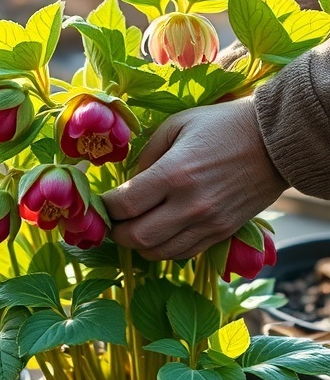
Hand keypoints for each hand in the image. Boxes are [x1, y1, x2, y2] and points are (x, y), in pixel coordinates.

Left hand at [103, 98, 287, 259]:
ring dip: (139, 246)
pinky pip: (183, 254)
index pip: (124, 205)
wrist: (276, 142)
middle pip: (136, 237)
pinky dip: (164, 249)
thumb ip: (147, 154)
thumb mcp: (177, 124)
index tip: (104, 202)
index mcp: (173, 173)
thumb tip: (129, 181)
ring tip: (134, 230)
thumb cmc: (223, 126)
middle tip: (113, 221)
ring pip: (157, 253)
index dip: (106, 208)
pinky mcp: (221, 233)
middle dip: (117, 232)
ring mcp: (207, 223)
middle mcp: (188, 205)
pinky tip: (160, 234)